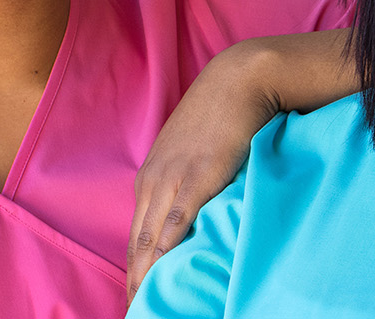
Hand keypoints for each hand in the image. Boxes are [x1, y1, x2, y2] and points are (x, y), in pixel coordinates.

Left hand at [126, 42, 274, 301]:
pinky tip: (159, 278)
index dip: (135, 271)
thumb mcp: (196, 152)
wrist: (240, 79)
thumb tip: (199, 214)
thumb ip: (191, 182)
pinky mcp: (195, 180)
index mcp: (151, 179)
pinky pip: (174, 226)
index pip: (136, 237)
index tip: (137, 299)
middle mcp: (153, 182)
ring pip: (148, 242)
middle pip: (136, 246)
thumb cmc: (224, 114)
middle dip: (134, 283)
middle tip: (136, 313)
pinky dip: (165, 256)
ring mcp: (171, 181)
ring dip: (144, 279)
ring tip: (146, 308)